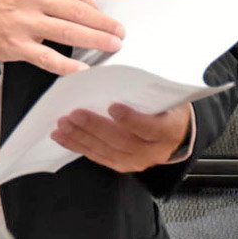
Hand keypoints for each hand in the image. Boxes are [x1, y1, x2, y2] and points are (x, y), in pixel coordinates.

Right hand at [0, 0, 123, 75]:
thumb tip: (74, 5)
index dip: (93, 5)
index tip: (101, 15)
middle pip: (78, 11)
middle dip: (104, 23)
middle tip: (118, 31)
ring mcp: (23, 22)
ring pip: (70, 33)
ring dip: (96, 41)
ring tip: (111, 46)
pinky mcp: (15, 45)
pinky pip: (49, 58)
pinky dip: (68, 65)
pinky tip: (81, 69)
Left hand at [52, 102, 192, 172]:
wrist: (176, 133)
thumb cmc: (166, 108)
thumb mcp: (166, 97)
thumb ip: (147, 90)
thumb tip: (118, 73)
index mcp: (169, 130)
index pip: (151, 128)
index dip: (132, 120)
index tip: (113, 107)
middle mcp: (154, 151)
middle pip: (123, 141)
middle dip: (96, 127)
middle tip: (75, 114)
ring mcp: (137, 161)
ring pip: (107, 151)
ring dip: (81, 137)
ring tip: (63, 124)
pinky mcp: (122, 165)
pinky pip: (98, 157)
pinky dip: (77, 146)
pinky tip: (61, 137)